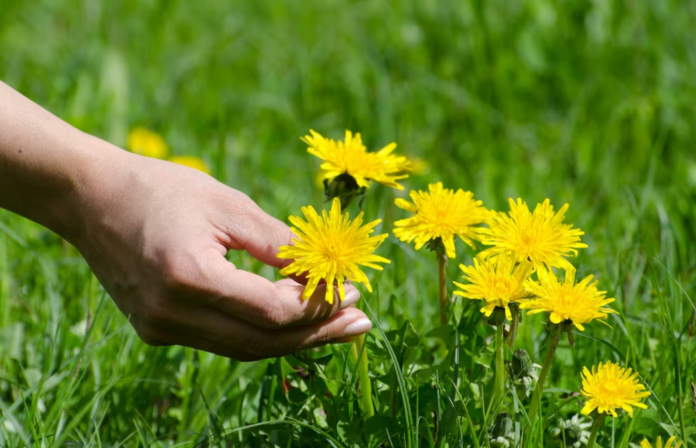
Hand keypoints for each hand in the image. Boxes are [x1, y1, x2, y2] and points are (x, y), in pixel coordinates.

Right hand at [69, 149, 371, 360]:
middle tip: (361, 324)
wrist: (90, 199)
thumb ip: (278, 243)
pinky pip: (221, 340)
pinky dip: (260, 332)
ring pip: (244, 348)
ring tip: (336, 326)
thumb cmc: (161, 188)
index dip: (317, 304)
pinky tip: (291, 320)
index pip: (272, 311)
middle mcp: (172, 314)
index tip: (350, 290)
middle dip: (317, 334)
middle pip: (262, 341)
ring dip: (293, 339)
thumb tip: (323, 272)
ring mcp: (161, 328)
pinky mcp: (156, 330)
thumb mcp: (228, 204)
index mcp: (190, 275)